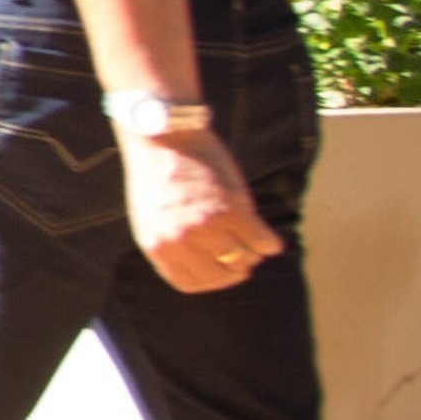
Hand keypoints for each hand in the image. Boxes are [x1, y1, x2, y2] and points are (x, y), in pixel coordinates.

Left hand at [123, 126, 286, 293]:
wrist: (163, 136)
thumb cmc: (158, 174)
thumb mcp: (151, 217)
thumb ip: (172, 245)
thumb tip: (203, 267)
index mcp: (156, 245)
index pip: (190, 284)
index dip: (211, 280)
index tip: (222, 270)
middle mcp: (180, 241)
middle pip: (220, 276)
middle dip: (235, 269)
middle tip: (244, 256)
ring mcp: (206, 227)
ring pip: (244, 259)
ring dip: (252, 253)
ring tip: (253, 240)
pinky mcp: (231, 210)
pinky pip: (261, 240)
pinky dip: (269, 242)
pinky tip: (268, 236)